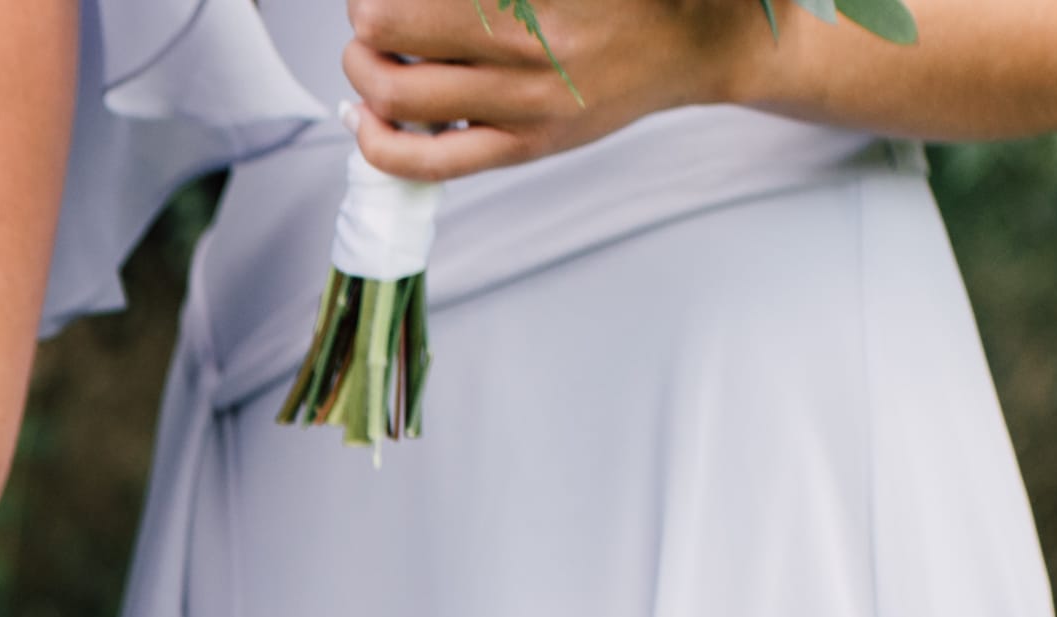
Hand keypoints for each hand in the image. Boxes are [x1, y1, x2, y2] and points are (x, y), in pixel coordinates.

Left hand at [344, 0, 774, 175]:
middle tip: (368, 10)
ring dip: (362, 71)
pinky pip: (428, 162)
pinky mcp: (523, 148)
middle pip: (390, 30)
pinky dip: (378, 143)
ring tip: (367, 55)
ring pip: (397, 95)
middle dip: (366, 17)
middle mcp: (528, 48)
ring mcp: (524, 105)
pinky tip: (365, 118)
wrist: (693, 44)